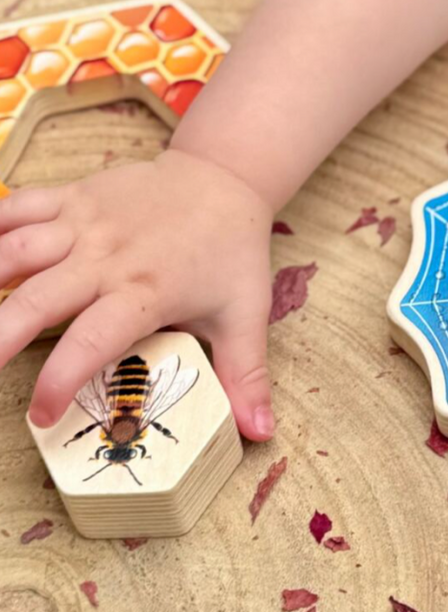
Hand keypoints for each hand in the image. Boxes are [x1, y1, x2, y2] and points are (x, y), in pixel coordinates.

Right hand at [0, 148, 276, 440]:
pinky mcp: (72, 198)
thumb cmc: (231, 252)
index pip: (95, 340)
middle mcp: (107, 257)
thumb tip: (260, 433)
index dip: (62, 379)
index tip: (41, 415)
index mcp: (147, 292)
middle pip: (38, 300)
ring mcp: (85, 223)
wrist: (224, 178)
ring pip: (16, 250)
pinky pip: (18, 206)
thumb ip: (246, 376)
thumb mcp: (246, 315)